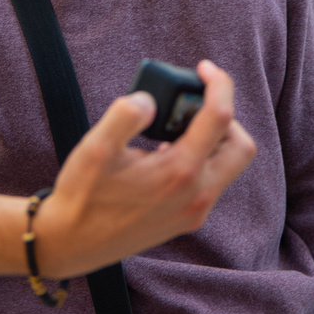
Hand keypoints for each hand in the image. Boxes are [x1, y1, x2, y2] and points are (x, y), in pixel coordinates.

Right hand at [34, 60, 255, 277]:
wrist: (72, 245)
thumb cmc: (82, 197)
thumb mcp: (95, 149)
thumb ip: (125, 116)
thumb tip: (150, 100)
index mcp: (180, 172)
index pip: (220, 117)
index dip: (218, 84)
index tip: (204, 68)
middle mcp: (197, 195)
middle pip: (241, 146)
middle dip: (226, 117)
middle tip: (196, 103)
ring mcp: (195, 211)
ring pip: (229, 166)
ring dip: (215, 140)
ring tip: (176, 126)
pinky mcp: (187, 220)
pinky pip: (212, 182)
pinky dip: (202, 159)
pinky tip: (167, 153)